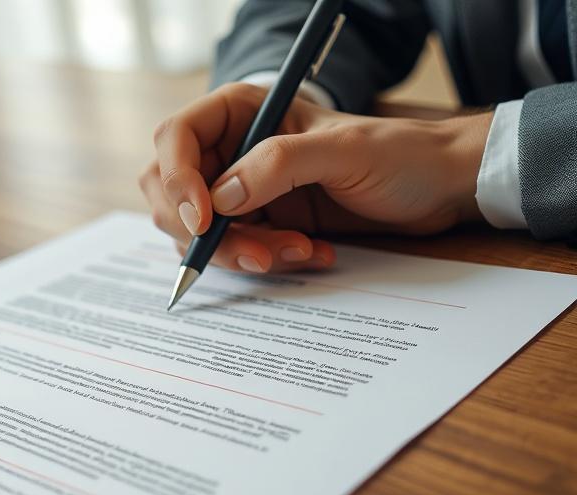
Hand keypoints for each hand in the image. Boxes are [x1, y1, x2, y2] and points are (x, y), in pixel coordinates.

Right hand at [139, 83, 492, 273]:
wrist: (437, 189)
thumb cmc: (399, 154)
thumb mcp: (342, 151)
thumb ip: (279, 165)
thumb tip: (219, 200)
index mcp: (241, 113)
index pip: (176, 140)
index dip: (176, 180)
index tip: (204, 220)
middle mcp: (232, 152)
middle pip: (175, 196)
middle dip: (210, 233)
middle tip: (257, 253)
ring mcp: (243, 193)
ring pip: (203, 235)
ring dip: (244, 253)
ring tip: (299, 250)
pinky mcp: (260, 226)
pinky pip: (236, 254)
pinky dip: (266, 262)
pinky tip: (311, 253)